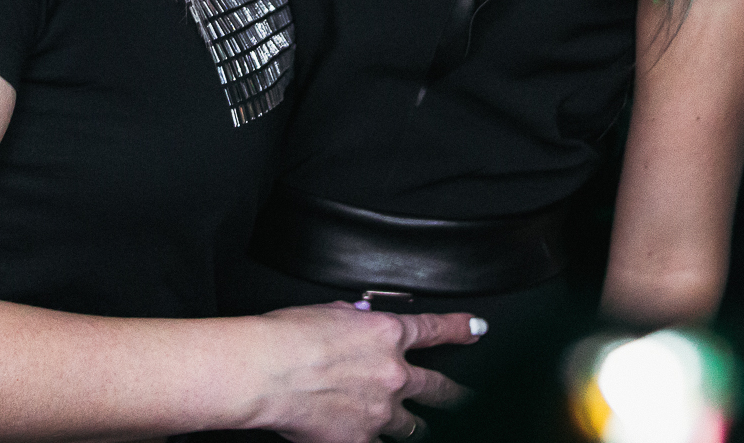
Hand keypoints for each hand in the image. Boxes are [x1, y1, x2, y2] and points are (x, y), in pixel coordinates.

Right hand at [246, 302, 479, 442]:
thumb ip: (354, 321)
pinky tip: (363, 439)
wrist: (267, 370)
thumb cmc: (287, 337)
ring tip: (410, 429)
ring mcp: (381, 412)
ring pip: (412, 426)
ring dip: (410, 426)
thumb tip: (359, 322)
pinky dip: (372, 441)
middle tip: (462, 398)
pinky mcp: (361, 440)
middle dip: (454, 393)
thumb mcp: (328, 313)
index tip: (476, 330)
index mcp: (386, 334)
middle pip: (438, 387)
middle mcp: (393, 374)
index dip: (461, 329)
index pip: (436, 330)